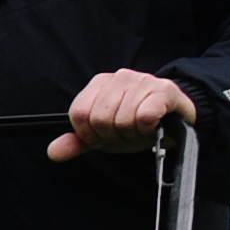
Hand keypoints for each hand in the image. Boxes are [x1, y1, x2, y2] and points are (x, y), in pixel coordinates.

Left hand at [48, 69, 195, 159]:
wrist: (176, 119)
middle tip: (127, 135)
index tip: (103, 137)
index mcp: (99, 84)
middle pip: (99, 119)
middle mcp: (119, 77)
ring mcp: (142, 81)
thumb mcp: (104, 135)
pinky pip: (145, 116)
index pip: (79, 113)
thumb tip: (53, 152)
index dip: (89, 134)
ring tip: (141, 130)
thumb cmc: (137, 125)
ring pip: (122, 119)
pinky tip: (153, 126)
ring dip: (132, 134)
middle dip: (112, 136)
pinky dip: (147, 128)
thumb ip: (78, 142)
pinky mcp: (164, 90)